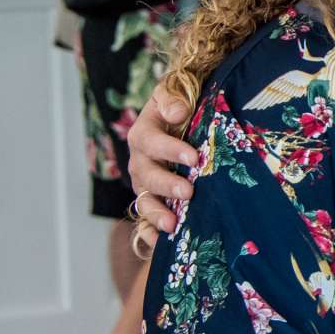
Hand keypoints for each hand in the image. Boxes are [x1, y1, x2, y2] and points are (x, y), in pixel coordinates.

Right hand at [127, 90, 201, 234]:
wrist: (185, 120)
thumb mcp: (176, 91)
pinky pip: (146, 220)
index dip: (169, 150)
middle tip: (189, 191)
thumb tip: (177, 112)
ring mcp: (145, 183)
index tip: (194, 157)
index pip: (150, 141)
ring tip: (173, 224)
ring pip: (144, 200)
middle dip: (166, 185)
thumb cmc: (183, 103)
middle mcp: (140, 161)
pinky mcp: (154, 200)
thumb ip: (172, 97)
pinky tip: (161, 242)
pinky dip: (150, 232)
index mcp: (144, 133)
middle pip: (146, 175)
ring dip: (157, 212)